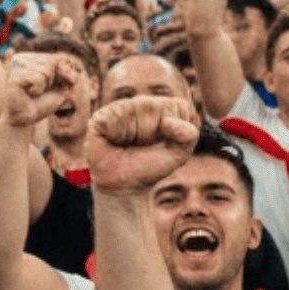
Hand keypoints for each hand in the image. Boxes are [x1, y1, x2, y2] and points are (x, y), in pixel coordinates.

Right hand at [4, 52, 83, 127]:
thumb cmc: (41, 103)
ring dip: (44, 86)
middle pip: (51, 63)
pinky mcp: (14, 78)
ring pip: (46, 70)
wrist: (26, 119)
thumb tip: (67, 59)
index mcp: (32, 59)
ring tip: (33, 93)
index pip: (56, 58)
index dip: (62, 73)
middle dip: (51, 80)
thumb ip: (65, 71)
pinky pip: (37, 78)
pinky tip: (29, 94)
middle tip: (40, 91)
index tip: (55, 86)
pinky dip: (38, 89)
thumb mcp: (59, 85)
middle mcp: (22, 60)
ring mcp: (16, 67)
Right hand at [84, 96, 201, 194]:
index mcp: (163, 109)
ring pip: (133, 109)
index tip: (164, 143)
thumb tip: (166, 122)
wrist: (122, 184)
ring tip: (127, 143)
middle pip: (153, 106)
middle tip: (143, 145)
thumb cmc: (150, 167)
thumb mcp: (178, 154)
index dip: (175, 127)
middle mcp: (141, 104)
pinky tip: (113, 141)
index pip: (178, 106)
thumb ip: (189, 135)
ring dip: (134, 133)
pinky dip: (116, 134)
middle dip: (152, 131)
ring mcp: (119, 109)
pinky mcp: (99, 118)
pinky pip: (112, 117)